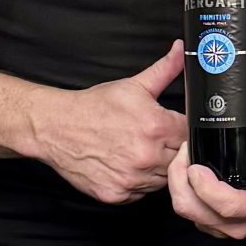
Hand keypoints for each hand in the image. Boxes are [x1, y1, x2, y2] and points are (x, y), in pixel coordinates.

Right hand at [27, 43, 186, 204]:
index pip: (190, 135)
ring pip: (162, 180)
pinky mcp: (117, 194)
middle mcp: (146, 156)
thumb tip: (181, 51)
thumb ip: (165, 70)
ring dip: (156, 168)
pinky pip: (141, 194)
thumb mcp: (133, 85)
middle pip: (179, 160)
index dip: (184, 131)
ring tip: (138, 151)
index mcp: (155, 127)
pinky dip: (137, 183)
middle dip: (172, 150)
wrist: (56, 127)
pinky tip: (127, 166)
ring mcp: (131, 178)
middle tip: (154, 140)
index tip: (175, 128)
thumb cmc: (93, 107)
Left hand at [167, 97, 245, 239]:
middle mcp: (239, 224)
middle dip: (180, 179)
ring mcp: (222, 228)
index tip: (195, 165)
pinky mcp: (209, 224)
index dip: (205, 187)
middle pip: (194, 209)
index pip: (226, 206)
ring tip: (184, 157)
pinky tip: (187, 171)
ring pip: (185, 210)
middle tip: (185, 151)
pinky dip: (181, 190)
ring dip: (177, 183)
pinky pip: (186, 209)